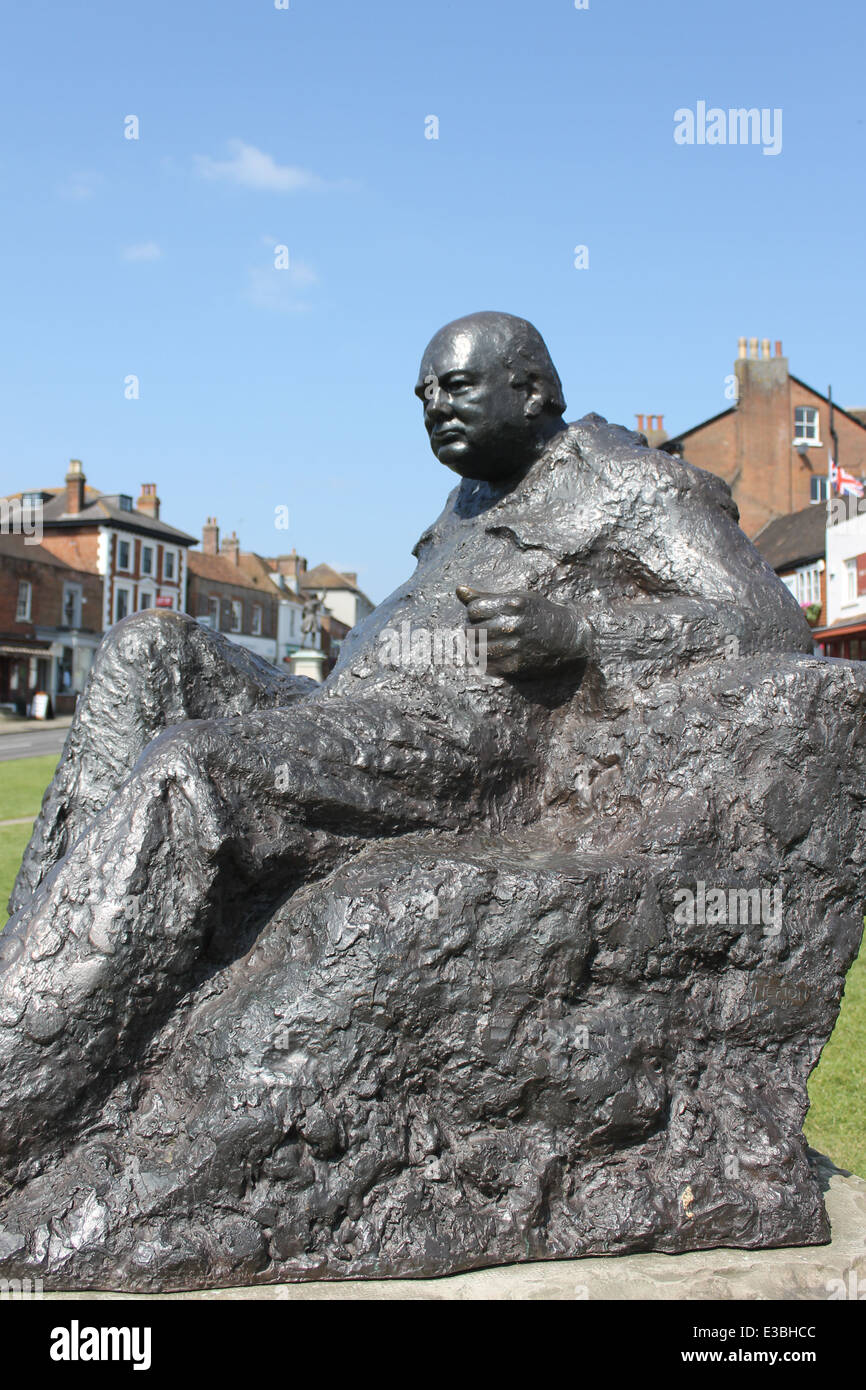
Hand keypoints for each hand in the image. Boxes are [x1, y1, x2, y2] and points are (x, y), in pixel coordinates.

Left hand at [456, 586, 589, 676]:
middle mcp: (512, 625)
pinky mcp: (516, 664)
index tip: (484, 616)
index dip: (475, 613)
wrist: (567, 636)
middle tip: (484, 632)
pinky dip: (487, 661)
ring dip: (478, 648)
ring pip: (476, 650)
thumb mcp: (516, 598)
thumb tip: (459, 590)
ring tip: (487, 643)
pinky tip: (496, 655)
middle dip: (474, 631)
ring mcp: (514, 646)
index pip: (473, 610)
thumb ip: (485, 596)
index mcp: (512, 604)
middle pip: (471, 630)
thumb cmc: (538, 613)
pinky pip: (488, 665)